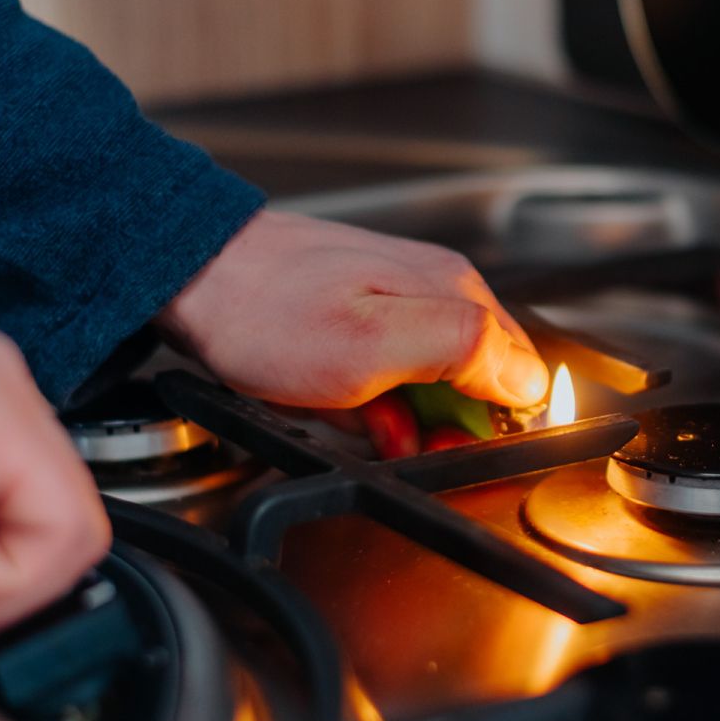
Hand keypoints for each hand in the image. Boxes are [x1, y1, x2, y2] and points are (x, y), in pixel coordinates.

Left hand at [155, 212, 547, 432]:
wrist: (190, 278)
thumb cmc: (267, 312)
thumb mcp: (374, 346)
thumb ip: (463, 352)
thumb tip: (529, 377)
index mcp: (454, 292)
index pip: (522, 372)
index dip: (493, 423)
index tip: (448, 442)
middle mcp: (436, 290)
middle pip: (479, 381)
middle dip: (440, 424)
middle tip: (392, 436)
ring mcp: (399, 302)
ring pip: (430, 384)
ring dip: (397, 416)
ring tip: (354, 417)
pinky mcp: (363, 315)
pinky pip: (388, 376)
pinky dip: (367, 403)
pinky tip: (339, 406)